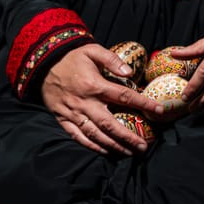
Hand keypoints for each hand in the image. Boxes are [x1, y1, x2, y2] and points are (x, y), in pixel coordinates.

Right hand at [41, 43, 163, 154]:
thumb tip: (130, 73)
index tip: (159, 111)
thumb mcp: (93, 50)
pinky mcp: (62, 119)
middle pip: (111, 124)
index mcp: (95, 85)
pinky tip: (105, 151)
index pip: (124, 97)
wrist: (44, 63)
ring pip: (95, 135)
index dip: (143, 104)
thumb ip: (112, 60)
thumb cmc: (72, 57)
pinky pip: (78, 137)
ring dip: (114, 146)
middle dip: (129, 137)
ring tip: (130, 153)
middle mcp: (85, 103)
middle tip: (144, 147)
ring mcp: (73, 113)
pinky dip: (92, 146)